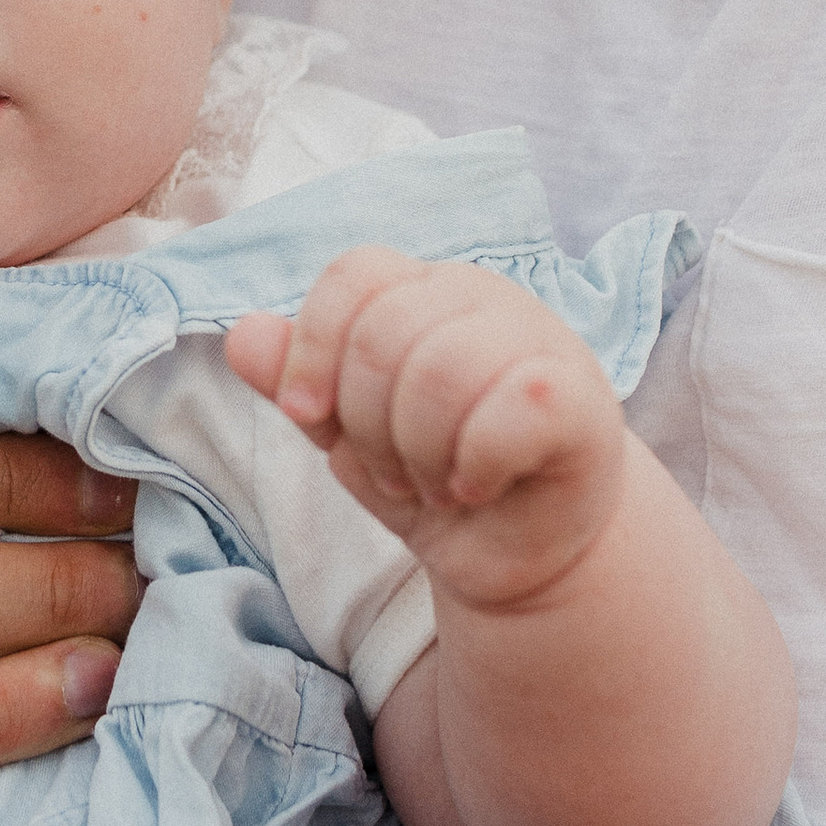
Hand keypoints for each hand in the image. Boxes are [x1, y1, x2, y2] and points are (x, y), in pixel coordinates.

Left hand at [229, 248, 620, 608]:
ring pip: (442, 370)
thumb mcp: (347, 435)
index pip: (353, 274)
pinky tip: (477, 487)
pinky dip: (474, 464)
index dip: (314, 347)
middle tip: (396, 470)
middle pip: (385, 332)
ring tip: (435, 483)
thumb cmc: (432, 477)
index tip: (308, 417)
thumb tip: (243, 336)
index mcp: (421, 291)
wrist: (515, 550)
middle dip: (367, 424)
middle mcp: (482, 297)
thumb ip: (298, 384)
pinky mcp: (582, 398)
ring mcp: (539, 340)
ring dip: (419, 452)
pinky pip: (510, 408)